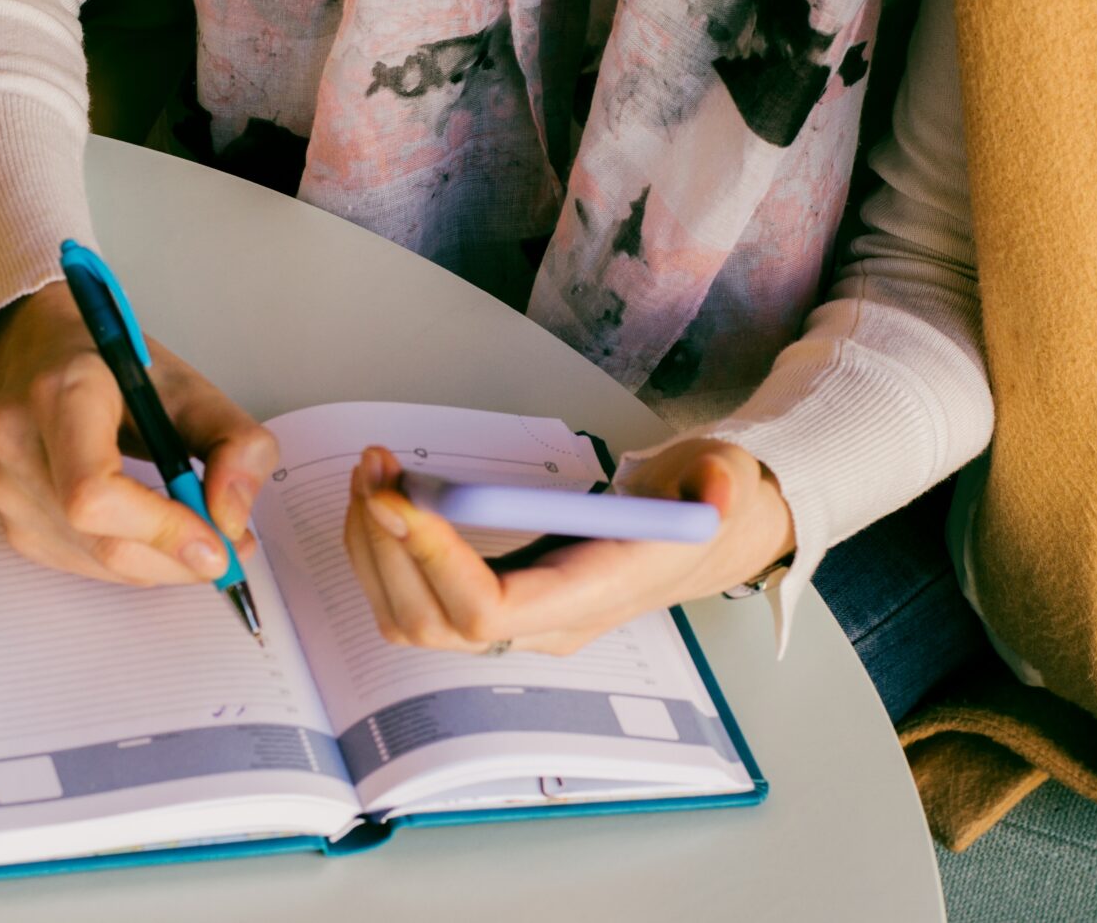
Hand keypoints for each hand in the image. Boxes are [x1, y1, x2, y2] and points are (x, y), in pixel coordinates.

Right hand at [0, 283, 277, 585]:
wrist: (44, 350)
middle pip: (100, 538)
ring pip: (97, 562)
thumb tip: (232, 521)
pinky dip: (130, 561)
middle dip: (177, 557)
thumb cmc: (115, 367)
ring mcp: (5, 485)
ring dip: (160, 562)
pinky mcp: (10, 518)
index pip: (95, 491)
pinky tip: (148, 529)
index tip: (220, 544)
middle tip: (230, 548)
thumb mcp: (192, 386)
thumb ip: (236, 445)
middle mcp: (19, 441)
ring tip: (195, 529)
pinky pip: (82, 565)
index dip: (161, 530)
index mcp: (62, 392)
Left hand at [342, 439, 795, 654]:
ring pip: (410, 617)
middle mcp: (544, 626)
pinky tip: (384, 496)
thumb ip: (719, 486)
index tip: (400, 498)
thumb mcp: (724, 483)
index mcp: (595, 595)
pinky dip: (383, 549)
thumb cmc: (696, 511)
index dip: (433, 562)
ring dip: (373, 547)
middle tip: (373, 469)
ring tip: (371, 472)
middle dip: (386, 545)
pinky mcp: (490, 604)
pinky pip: (412, 600)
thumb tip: (712, 493)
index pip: (491, 612)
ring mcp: (513, 623)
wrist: (695, 541)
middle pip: (432, 621)